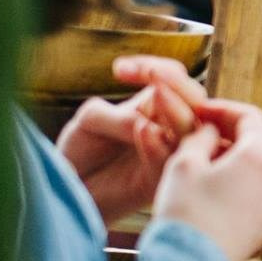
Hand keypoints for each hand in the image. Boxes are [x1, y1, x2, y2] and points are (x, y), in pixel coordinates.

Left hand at [58, 56, 210, 223]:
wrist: (66, 191)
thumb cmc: (79, 152)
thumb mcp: (92, 121)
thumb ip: (122, 116)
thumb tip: (151, 125)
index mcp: (156, 108)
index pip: (174, 79)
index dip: (157, 69)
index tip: (119, 69)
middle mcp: (170, 128)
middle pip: (195, 101)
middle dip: (178, 86)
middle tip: (154, 76)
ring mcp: (169, 155)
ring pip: (191, 131)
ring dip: (176, 111)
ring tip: (156, 95)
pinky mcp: (160, 180)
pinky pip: (170, 161)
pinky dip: (159, 145)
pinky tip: (143, 131)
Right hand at [150, 100, 261, 260]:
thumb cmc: (186, 215)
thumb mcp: (184, 164)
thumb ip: (199, 138)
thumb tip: (209, 132)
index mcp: (261, 158)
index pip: (251, 118)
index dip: (224, 109)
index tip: (202, 111)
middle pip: (261, 141)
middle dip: (233, 131)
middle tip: (203, 130)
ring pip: (259, 167)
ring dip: (235, 156)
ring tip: (203, 158)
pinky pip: (255, 191)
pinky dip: (238, 180)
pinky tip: (211, 186)